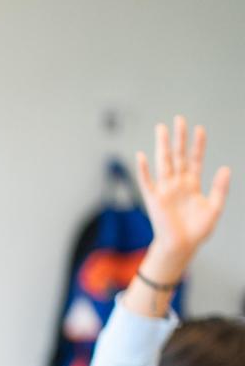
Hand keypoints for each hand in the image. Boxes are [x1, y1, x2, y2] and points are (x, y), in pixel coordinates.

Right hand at [133, 116, 230, 278]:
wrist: (181, 246)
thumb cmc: (198, 230)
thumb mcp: (215, 208)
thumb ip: (220, 188)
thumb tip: (225, 168)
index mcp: (193, 184)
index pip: (195, 159)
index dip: (197, 145)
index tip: (199, 129)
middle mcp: (178, 183)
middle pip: (177, 155)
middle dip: (178, 138)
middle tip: (179, 119)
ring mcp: (165, 189)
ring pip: (163, 163)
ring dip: (162, 146)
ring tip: (161, 128)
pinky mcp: (153, 199)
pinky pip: (147, 181)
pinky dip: (143, 169)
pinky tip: (141, 155)